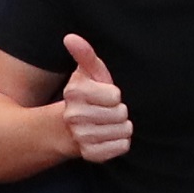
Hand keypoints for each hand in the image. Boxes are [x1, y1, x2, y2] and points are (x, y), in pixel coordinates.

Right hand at [57, 33, 132, 161]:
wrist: (70, 127)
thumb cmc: (87, 95)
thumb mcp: (88, 72)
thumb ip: (84, 54)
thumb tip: (70, 37)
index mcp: (75, 93)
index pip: (115, 96)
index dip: (114, 95)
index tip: (104, 95)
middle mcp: (75, 116)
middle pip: (121, 114)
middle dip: (119, 111)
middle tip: (107, 111)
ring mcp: (82, 137)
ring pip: (123, 130)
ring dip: (121, 126)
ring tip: (108, 123)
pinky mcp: (91, 154)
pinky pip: (122, 146)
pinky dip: (120, 141)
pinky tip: (109, 136)